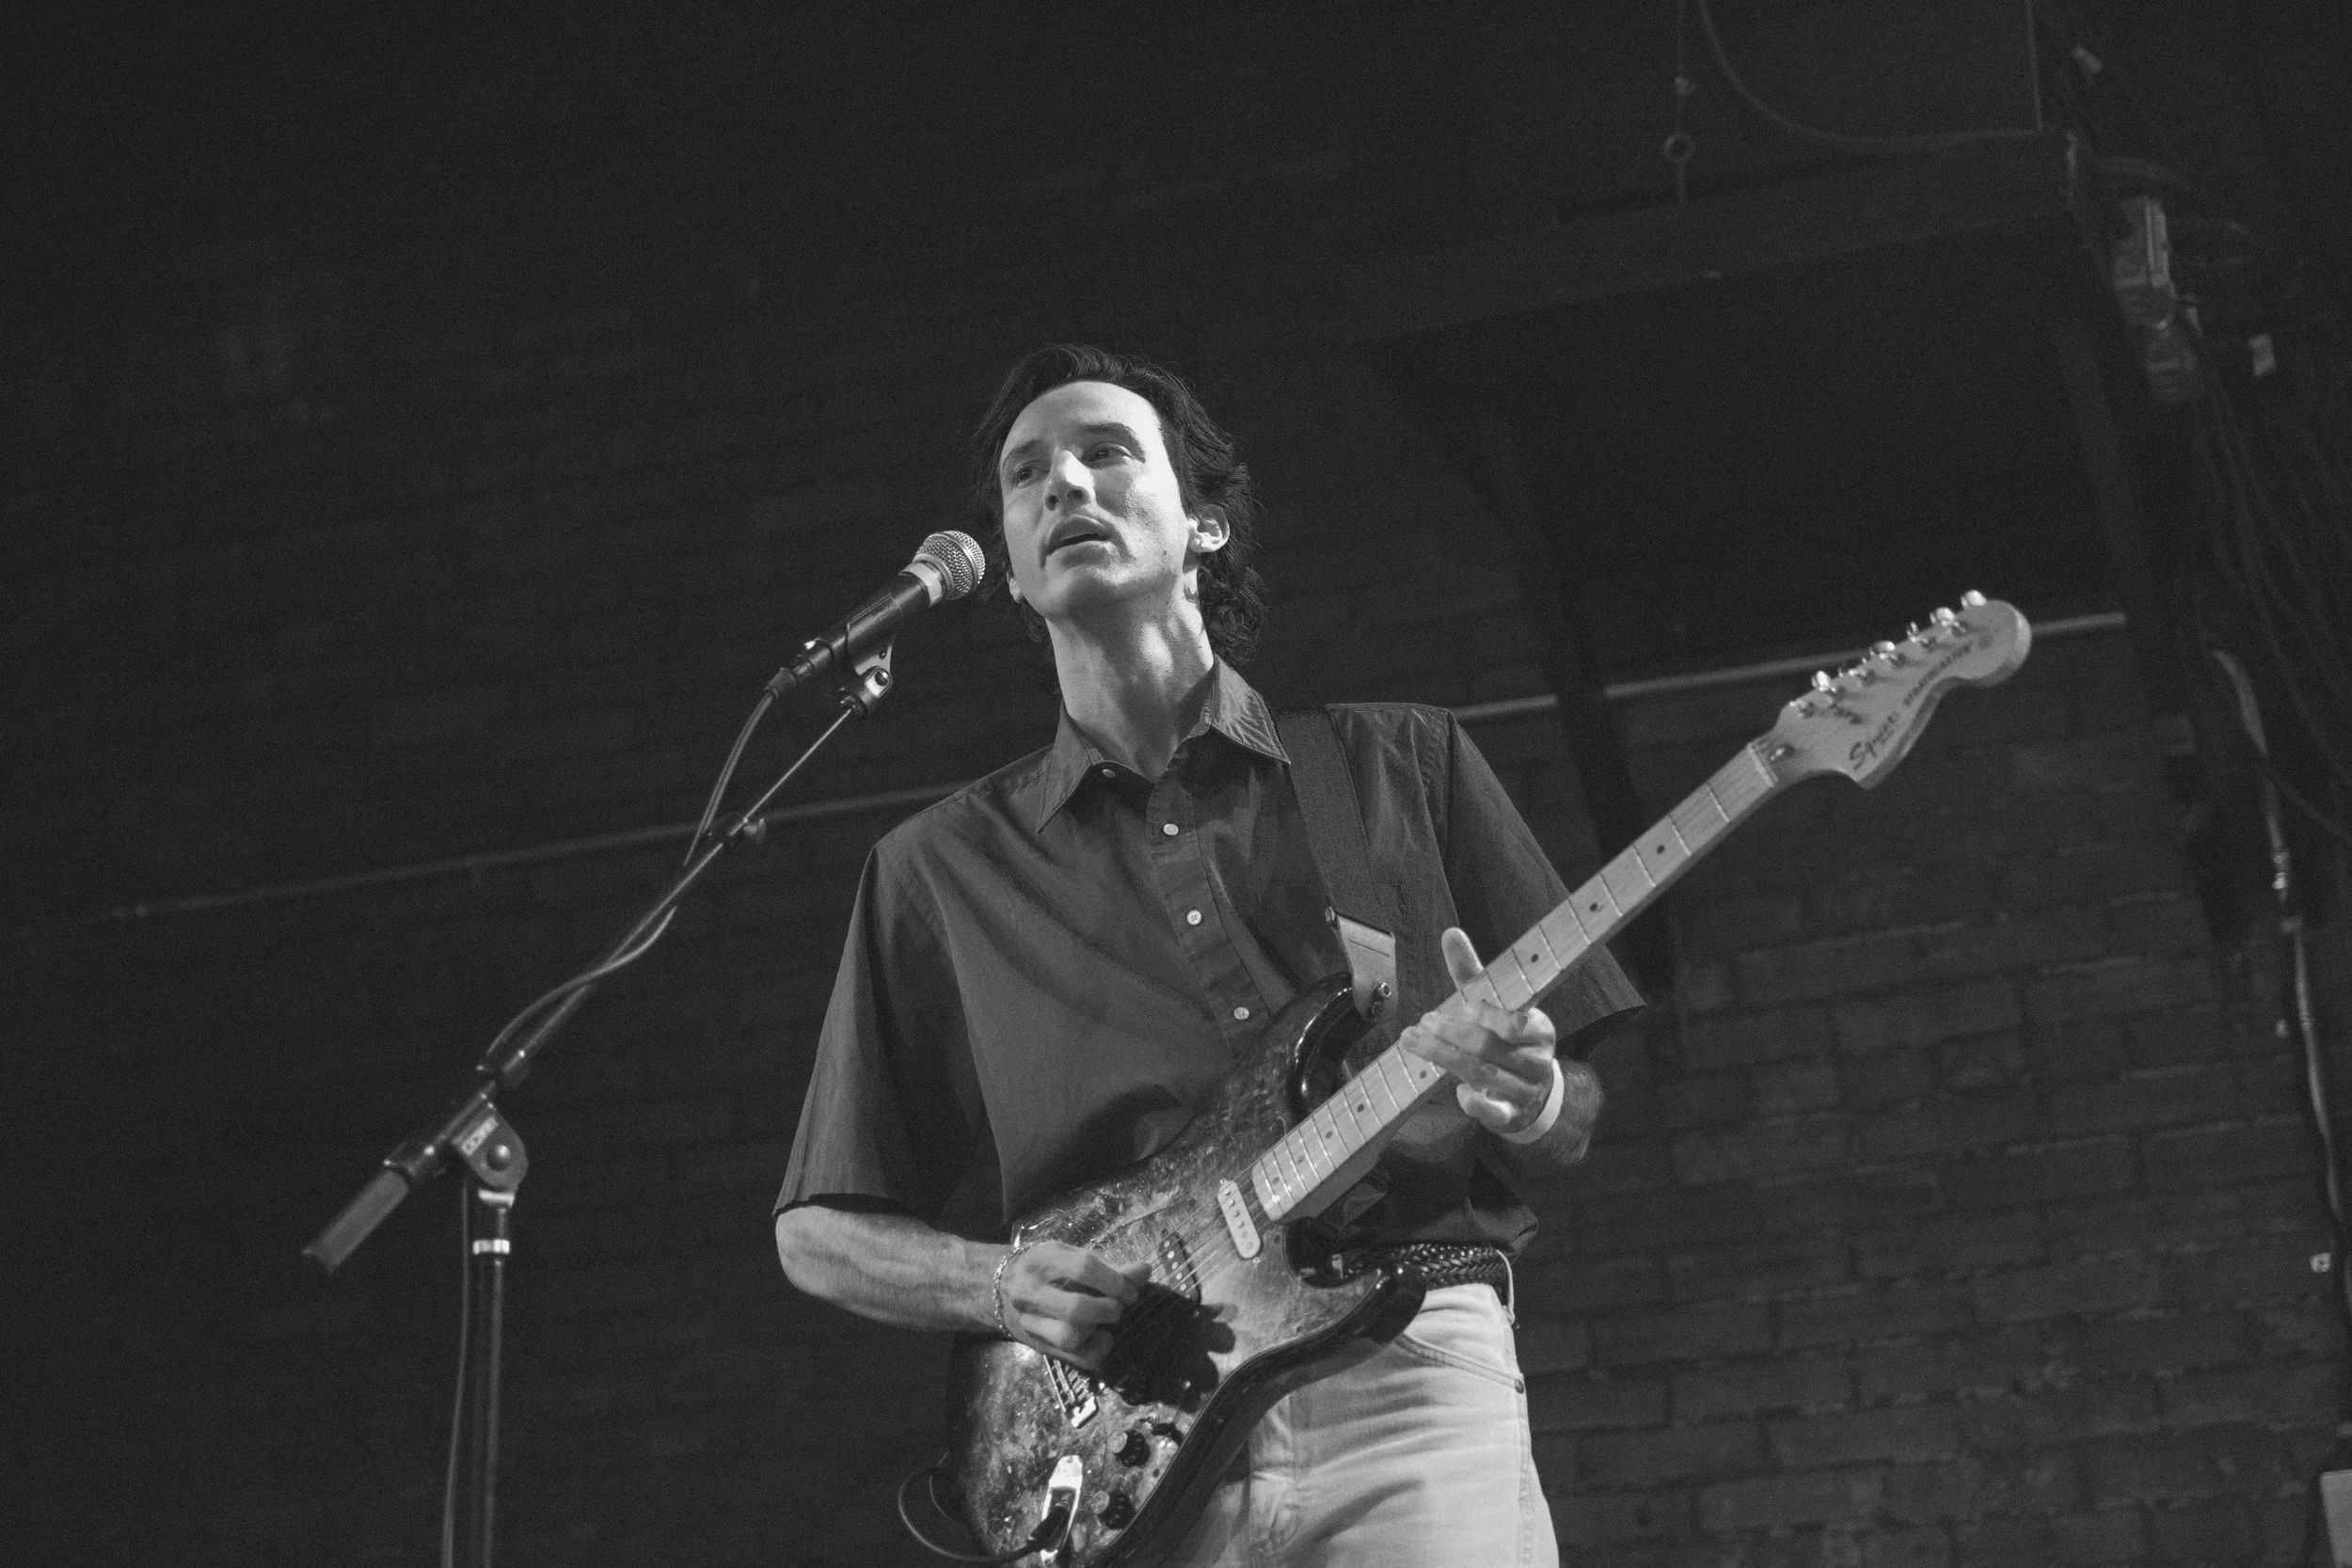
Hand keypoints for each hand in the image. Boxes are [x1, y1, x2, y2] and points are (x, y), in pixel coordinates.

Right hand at [994, 1240, 1151, 1370]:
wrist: (998, 1288)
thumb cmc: (1043, 1267)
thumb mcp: (1070, 1256)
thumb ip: (1107, 1266)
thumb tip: (1145, 1270)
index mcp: (1042, 1262)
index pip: (1083, 1269)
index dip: (1114, 1281)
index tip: (1130, 1290)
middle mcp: (1031, 1293)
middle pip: (1076, 1309)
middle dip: (1107, 1309)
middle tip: (1117, 1305)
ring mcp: (1032, 1323)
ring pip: (1071, 1337)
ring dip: (1098, 1329)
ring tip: (1105, 1320)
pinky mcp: (1040, 1346)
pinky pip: (1076, 1358)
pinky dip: (1098, 1351)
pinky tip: (1101, 1337)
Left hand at [1400, 928, 1598, 1154]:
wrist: (1532, 1093)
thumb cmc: (1504, 1039)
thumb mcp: (1492, 1005)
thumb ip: (1472, 973)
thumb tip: (1450, 933)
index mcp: (1538, 1028)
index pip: (1516, 1021)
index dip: (1486, 1014)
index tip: (1461, 1007)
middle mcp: (1536, 1060)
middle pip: (1490, 1046)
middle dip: (1452, 1034)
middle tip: (1422, 1023)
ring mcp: (1525, 1090)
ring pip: (1484, 1074)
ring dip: (1445, 1058)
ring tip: (1415, 1042)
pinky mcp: (1511, 1116)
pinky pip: (1493, 1112)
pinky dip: (1473, 1100)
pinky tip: (1456, 1090)